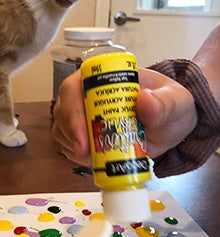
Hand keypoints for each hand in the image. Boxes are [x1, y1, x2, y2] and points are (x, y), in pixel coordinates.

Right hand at [51, 68, 197, 162]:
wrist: (171, 124)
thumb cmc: (169, 106)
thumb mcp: (175, 102)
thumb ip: (164, 103)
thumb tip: (144, 101)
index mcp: (104, 77)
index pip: (75, 87)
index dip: (73, 110)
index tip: (84, 134)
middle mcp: (87, 93)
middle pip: (63, 110)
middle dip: (71, 134)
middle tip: (86, 154)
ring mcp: (82, 114)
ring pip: (62, 129)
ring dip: (73, 146)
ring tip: (95, 158)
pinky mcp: (83, 133)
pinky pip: (68, 145)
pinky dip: (77, 155)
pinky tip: (94, 159)